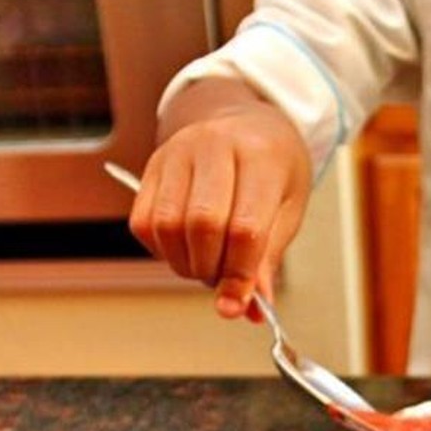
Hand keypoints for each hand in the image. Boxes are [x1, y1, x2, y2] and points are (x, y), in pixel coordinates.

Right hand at [128, 84, 311, 318]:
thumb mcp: (288, 207)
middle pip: (202, 225)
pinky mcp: (153, 166)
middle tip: (223, 279)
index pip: (245, 228)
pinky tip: (183, 247)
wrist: (244, 122)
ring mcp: (177, 152)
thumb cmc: (272, 166)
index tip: (239, 303)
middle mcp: (214, 146)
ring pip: (167, 226)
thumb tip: (247, 307)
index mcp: (261, 156)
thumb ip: (268, 257)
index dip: (240, 274)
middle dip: (211, 268)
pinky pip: (143, 221)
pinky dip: (161, 249)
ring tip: (206, 263)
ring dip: (184, 263)